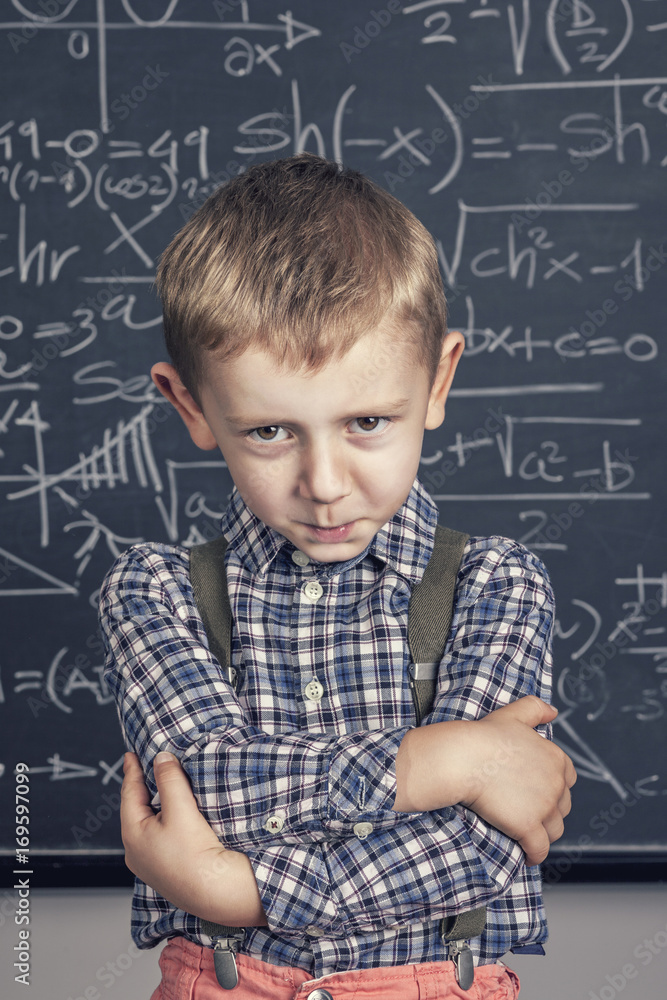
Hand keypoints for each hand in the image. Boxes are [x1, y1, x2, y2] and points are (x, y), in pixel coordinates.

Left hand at [121, 751, 266, 925]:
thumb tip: (161, 759)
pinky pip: (160, 838)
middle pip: (136, 810)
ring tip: (162, 789)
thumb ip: (170, 779)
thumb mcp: (180, 809)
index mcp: (133, 834)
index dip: (132, 770)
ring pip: (149, 825)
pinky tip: (177, 819)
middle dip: (142, 788)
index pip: (129, 793)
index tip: (130, 755)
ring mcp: (151, 864)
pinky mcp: (167, 870)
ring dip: (155, 805)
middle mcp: (136, 852)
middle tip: (146, 768)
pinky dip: (165, 821)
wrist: (215, 893)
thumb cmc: (194, 855)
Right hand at [394, 696, 575, 865]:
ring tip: (528, 833)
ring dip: (543, 833)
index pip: (569, 779)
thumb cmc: (484, 737)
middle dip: (550, 810)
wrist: (464, 758)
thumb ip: (536, 709)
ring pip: (554, 830)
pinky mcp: (529, 827)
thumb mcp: (514, 714)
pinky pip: (540, 849)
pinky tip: (528, 856)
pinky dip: (535, 855)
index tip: (539, 790)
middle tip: (529, 811)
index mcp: (556, 758)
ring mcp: (544, 807)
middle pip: (563, 806)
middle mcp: (556, 783)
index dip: (555, 786)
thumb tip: (553, 712)